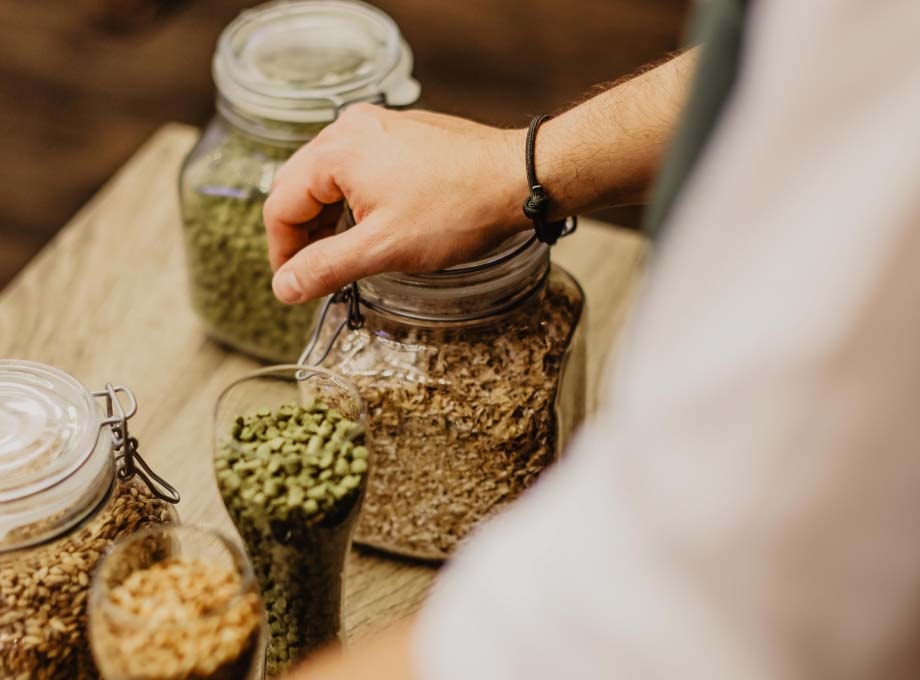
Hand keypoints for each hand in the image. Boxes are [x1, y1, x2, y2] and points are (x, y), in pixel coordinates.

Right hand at [264, 105, 529, 303]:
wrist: (519, 178)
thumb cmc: (458, 210)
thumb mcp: (384, 249)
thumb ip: (326, 268)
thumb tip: (283, 287)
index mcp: (336, 150)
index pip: (280, 204)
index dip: (281, 252)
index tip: (294, 285)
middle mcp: (351, 127)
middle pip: (300, 186)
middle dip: (303, 234)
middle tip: (316, 274)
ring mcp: (379, 125)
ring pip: (329, 178)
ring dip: (328, 218)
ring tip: (346, 254)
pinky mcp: (402, 133)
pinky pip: (359, 167)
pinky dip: (354, 200)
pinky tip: (373, 226)